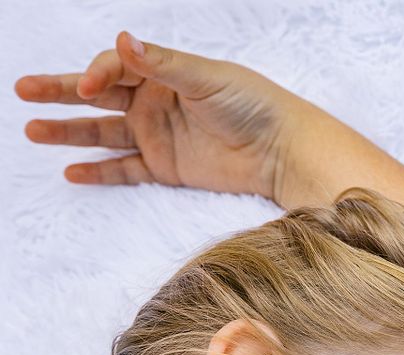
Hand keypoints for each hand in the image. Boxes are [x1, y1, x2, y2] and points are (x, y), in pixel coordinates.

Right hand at [14, 31, 310, 200]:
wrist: (283, 152)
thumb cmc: (255, 106)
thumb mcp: (209, 79)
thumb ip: (165, 65)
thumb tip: (124, 41)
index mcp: (165, 73)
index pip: (116, 67)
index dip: (96, 74)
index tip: (86, 87)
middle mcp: (155, 101)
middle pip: (98, 94)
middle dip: (61, 91)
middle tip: (23, 90)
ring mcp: (158, 135)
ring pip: (103, 132)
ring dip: (69, 131)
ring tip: (33, 131)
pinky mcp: (166, 168)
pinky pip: (124, 170)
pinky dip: (99, 171)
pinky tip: (71, 170)